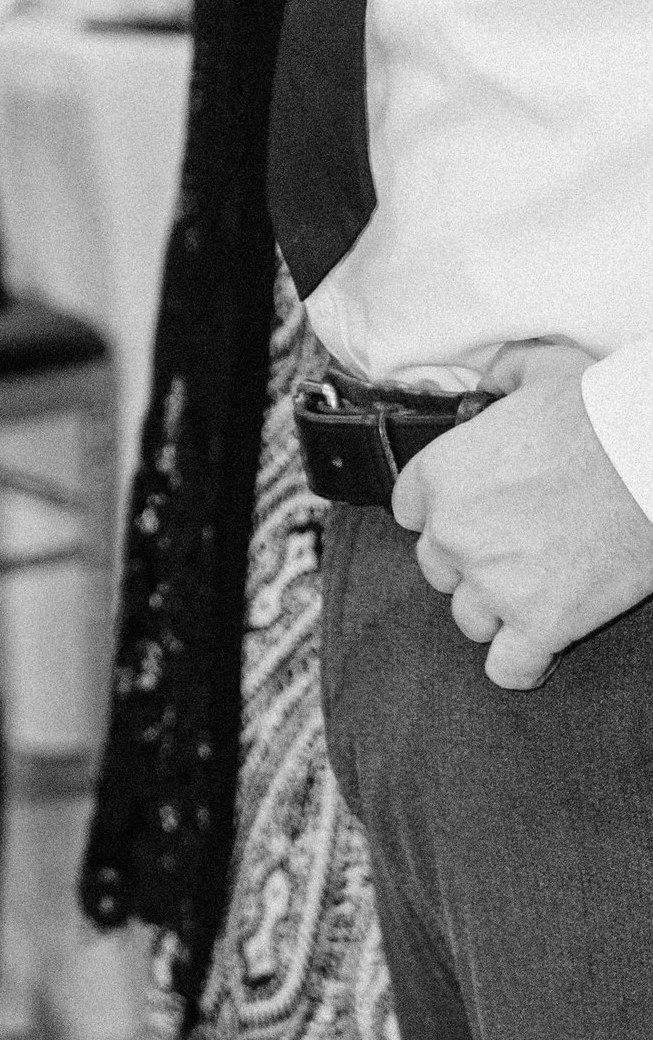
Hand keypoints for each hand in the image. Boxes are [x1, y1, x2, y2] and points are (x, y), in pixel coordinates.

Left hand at [392, 341, 652, 688]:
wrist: (651, 458)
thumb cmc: (603, 415)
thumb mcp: (539, 371)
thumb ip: (501, 377)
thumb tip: (491, 376)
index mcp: (442, 475)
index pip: (410, 511)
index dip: (444, 515)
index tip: (474, 515)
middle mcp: (455, 533)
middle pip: (439, 568)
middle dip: (474, 561)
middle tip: (519, 547)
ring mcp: (496, 584)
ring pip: (470, 618)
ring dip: (500, 609)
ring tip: (538, 590)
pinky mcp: (542, 624)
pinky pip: (508, 668)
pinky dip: (522, 665)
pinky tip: (539, 648)